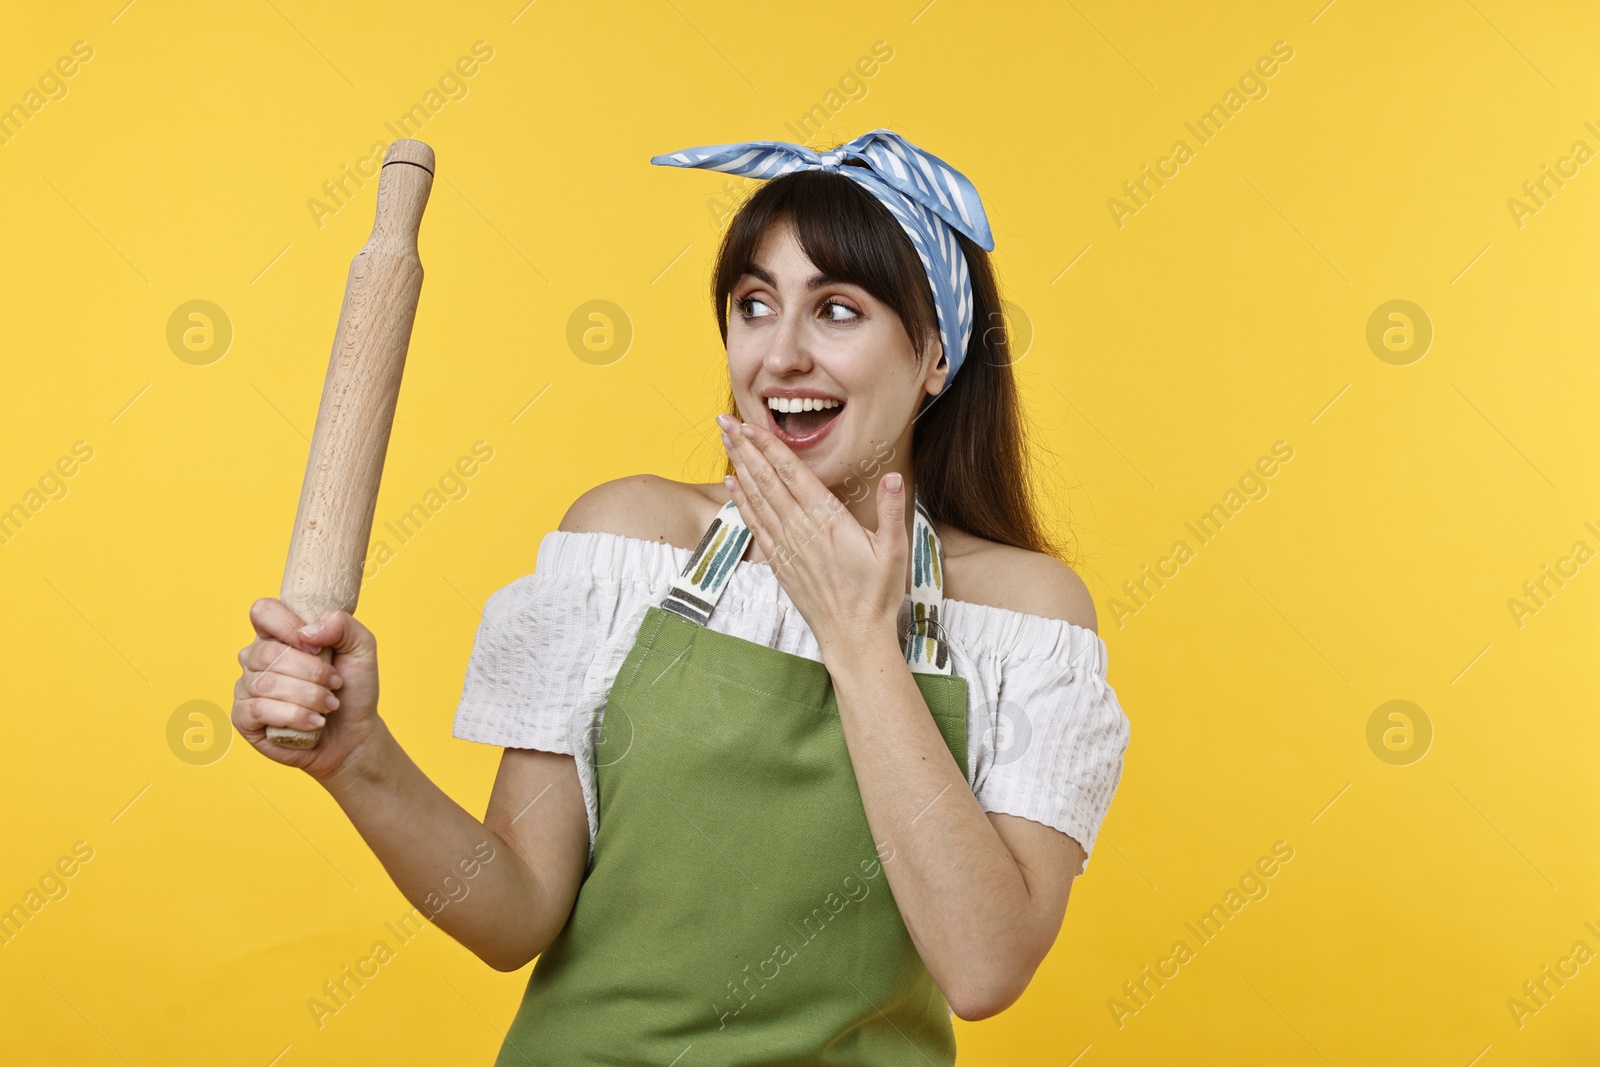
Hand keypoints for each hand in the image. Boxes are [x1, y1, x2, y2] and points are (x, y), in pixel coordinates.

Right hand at [232, 598, 384, 783]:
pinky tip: (314, 722)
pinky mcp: (244, 718)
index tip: (317, 647)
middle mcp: (256, 658)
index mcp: (279, 634)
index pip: (263, 612)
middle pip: (268, 653)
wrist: (353, 733)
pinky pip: (258, 710)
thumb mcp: (361, 648)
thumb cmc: (352, 687)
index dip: (287, 625)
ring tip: (329, 705)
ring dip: (308, 696)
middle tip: (335, 683)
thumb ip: (342, 625)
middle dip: (311, 672)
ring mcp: (247, 687)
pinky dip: (294, 716)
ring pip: (266, 683)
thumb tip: (306, 632)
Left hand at [718, 415, 905, 658]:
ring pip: (757, 499)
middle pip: (767, 481)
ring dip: (740, 468)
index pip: (793, 475)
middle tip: (725, 422)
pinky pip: (756, 525)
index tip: (751, 426)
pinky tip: (731, 485)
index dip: (770, 448)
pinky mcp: (780, 563)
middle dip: (746, 449)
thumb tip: (893, 476)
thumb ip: (891, 510)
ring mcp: (787, 546)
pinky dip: (741, 502)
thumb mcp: (895, 551)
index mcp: (829, 521)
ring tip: (726, 443)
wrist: (853, 635)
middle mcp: (802, 530)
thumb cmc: (876, 594)